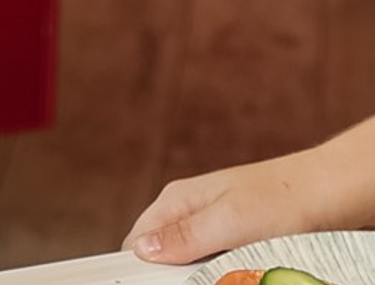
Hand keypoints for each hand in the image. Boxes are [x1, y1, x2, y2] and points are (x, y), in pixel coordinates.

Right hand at [126, 151, 332, 264]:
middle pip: (165, 256)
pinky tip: (242, 277)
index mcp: (177, 200)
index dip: (140, 268)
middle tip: (210, 280)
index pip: (138, 240)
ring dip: (207, 278)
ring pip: (194, 266)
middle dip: (177, 277)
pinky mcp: (239, 240)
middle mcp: (191, 212)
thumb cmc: (282, 197)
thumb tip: (141, 250)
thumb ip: (184, 235)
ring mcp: (215, 226)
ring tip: (233, 276)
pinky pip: (220, 267)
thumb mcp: (228, 220)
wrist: (331, 192)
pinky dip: (227, 277)